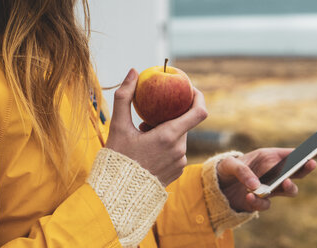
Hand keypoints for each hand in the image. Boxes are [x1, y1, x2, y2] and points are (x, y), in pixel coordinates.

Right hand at [105, 69, 207, 185]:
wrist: (118, 194)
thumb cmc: (117, 159)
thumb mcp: (118, 126)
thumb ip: (125, 96)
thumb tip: (133, 71)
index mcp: (169, 136)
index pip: (199, 112)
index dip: (198, 97)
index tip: (189, 89)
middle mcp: (180, 150)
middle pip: (184, 124)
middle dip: (170, 117)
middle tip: (148, 120)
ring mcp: (180, 163)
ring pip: (179, 138)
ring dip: (166, 132)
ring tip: (144, 137)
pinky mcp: (177, 172)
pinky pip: (177, 152)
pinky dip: (167, 145)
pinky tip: (148, 151)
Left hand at [217, 148, 316, 212]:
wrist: (218, 186)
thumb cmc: (226, 169)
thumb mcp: (229, 164)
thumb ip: (242, 171)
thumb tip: (255, 185)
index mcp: (268, 157)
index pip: (292, 154)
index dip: (308, 151)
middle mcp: (273, 173)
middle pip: (296, 172)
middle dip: (305, 168)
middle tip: (309, 164)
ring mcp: (269, 188)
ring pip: (289, 189)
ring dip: (288, 187)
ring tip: (284, 183)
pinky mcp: (261, 201)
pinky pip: (266, 204)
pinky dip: (259, 201)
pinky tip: (249, 196)